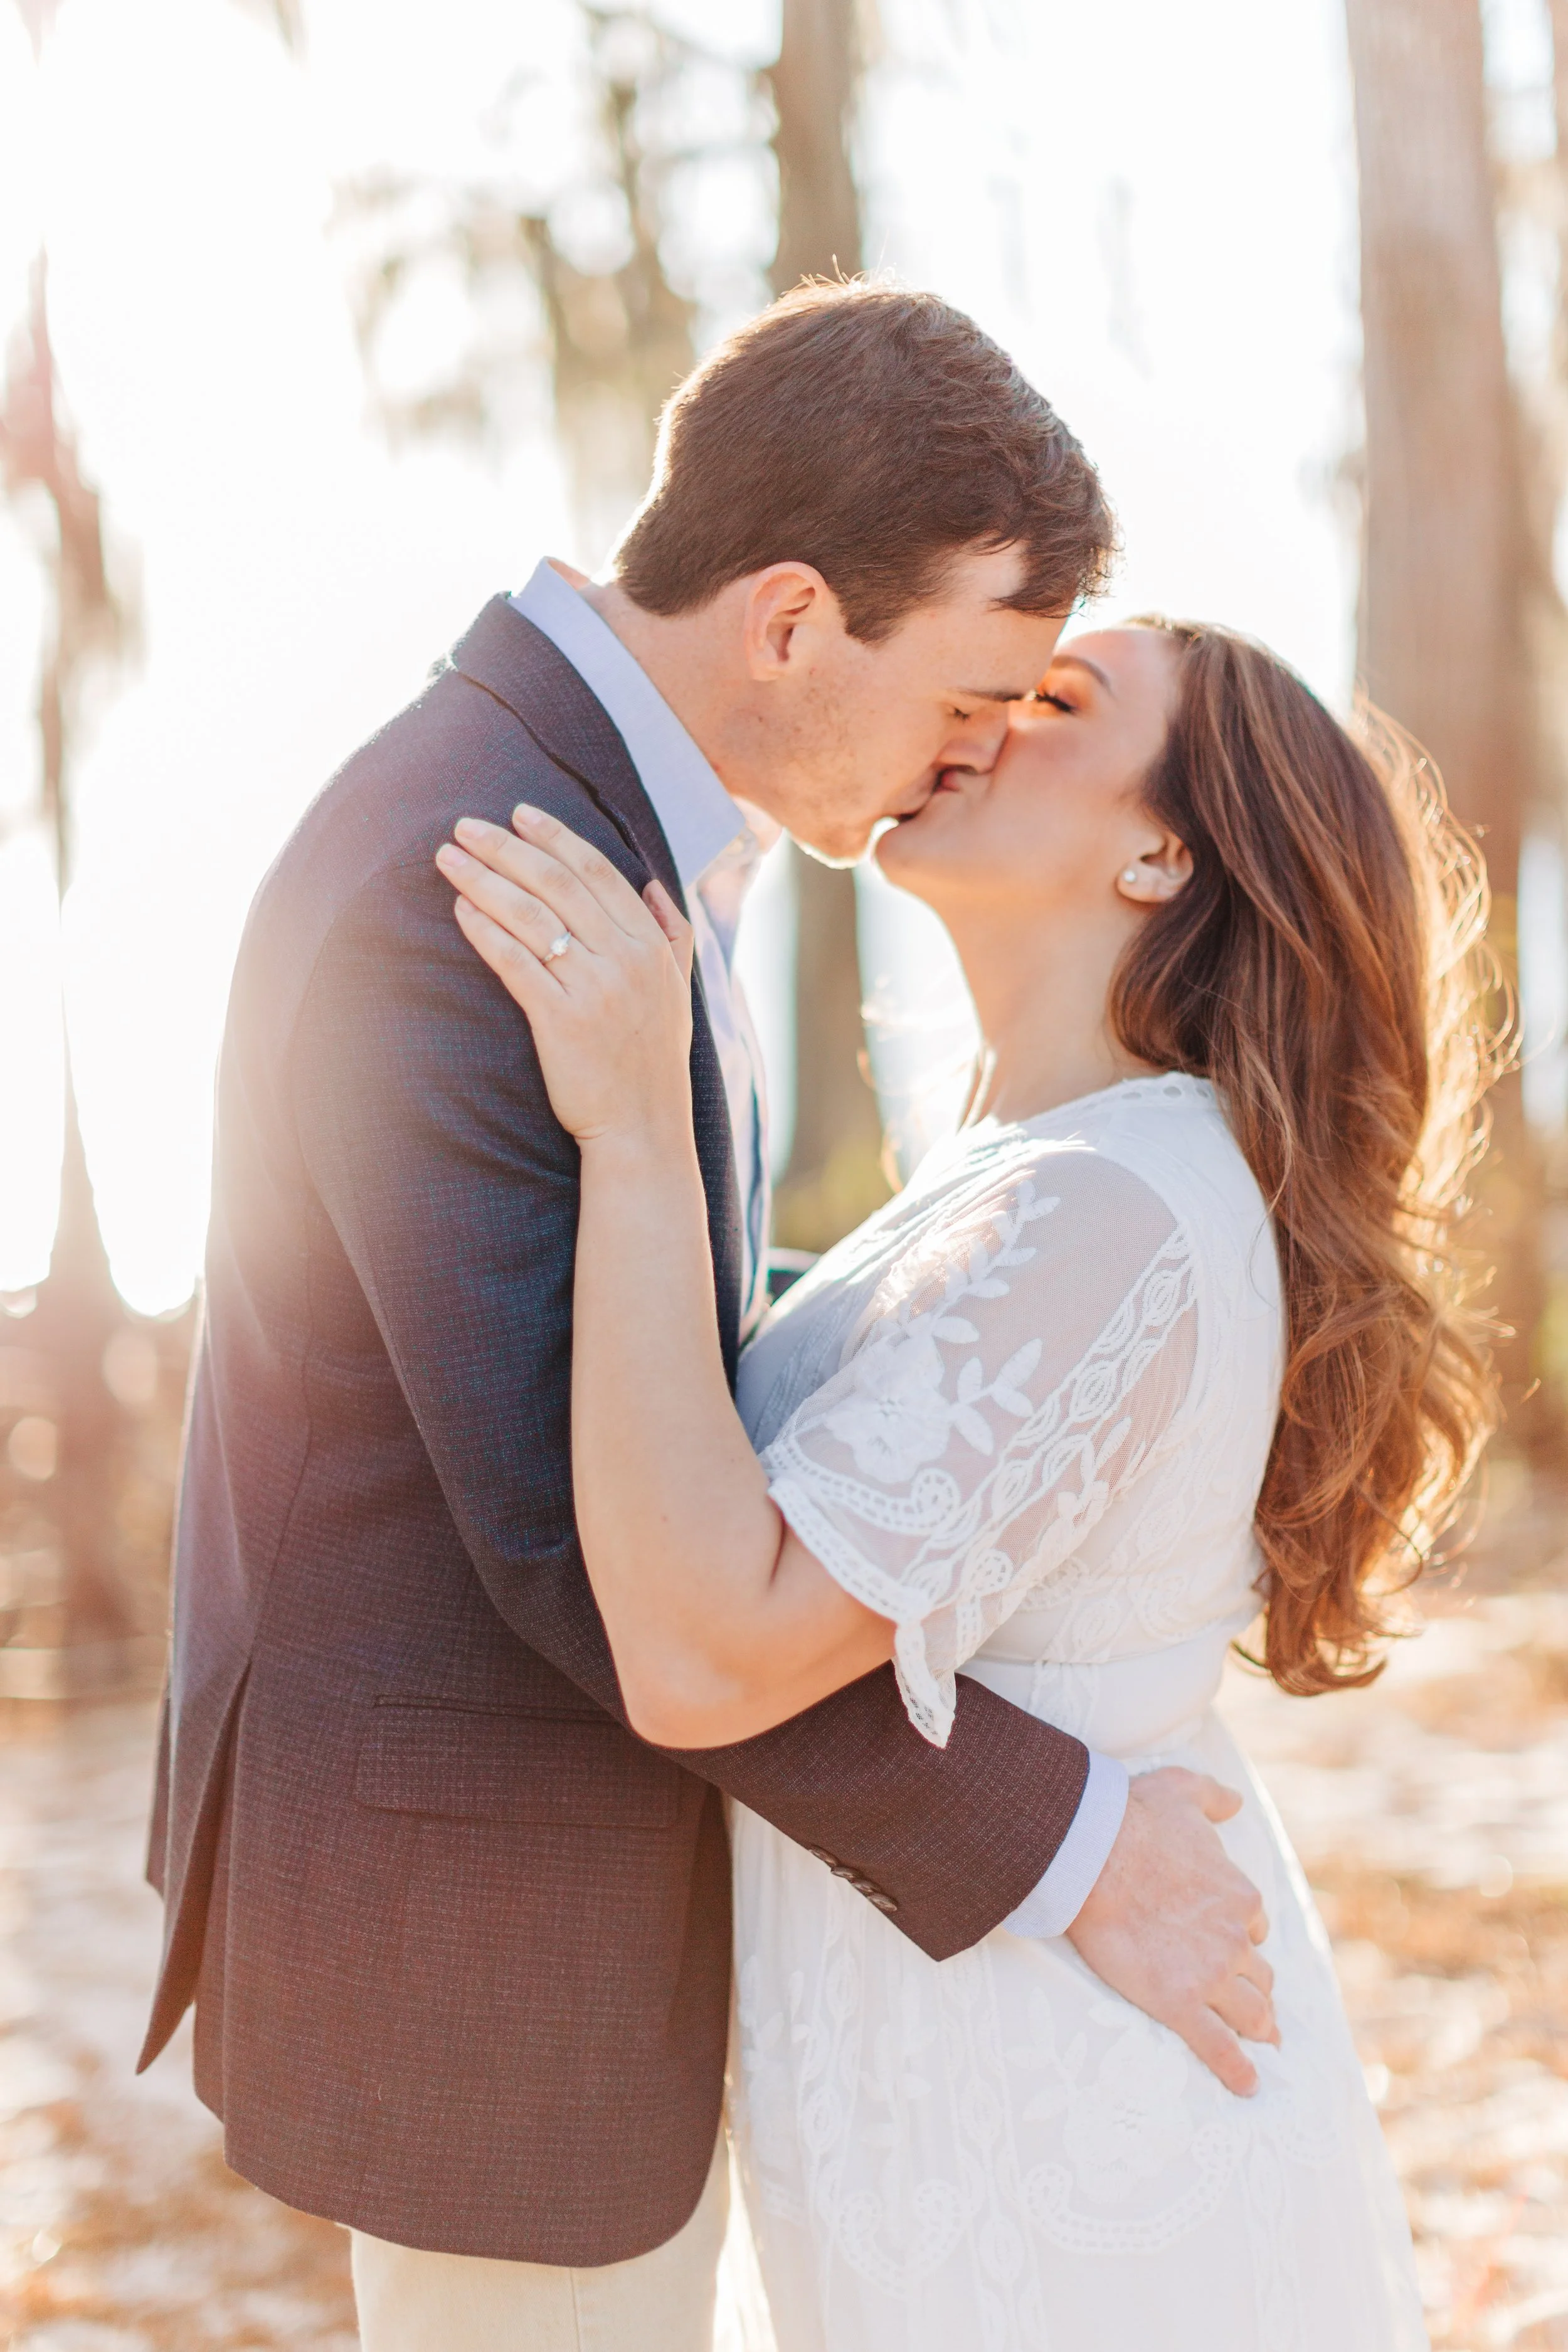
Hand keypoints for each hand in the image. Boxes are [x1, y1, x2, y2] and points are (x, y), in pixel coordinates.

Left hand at [436, 806, 694, 1146]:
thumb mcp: (678, 991)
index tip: (521, 813)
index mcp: (652, 945)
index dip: (557, 837)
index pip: (599, 872)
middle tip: (466, 825)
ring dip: (483, 879)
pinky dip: (485, 931)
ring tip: (447, 858)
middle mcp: (626, 959)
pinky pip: (515, 962)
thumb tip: (655, 884)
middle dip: (506, 848)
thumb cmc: (653, 1061)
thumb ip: (672, 933)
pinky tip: (460, 910)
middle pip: (557, 883)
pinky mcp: (560, 1020)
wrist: (643, 1128)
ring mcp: (594, 988)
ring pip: (530, 916)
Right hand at [1065, 1767, 1276, 2096]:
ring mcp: (1209, 1975)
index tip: (1231, 1943)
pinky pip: (1218, 2047)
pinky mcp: (1178, 2003)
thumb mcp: (1181, 1789)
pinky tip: (1248, 2087)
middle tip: (1255, 2003)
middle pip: (1259, 1974)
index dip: (1241, 1935)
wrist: (1093, 1852)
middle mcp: (1233, 1939)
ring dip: (1259, 2027)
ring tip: (1263, 2042)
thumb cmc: (1133, 1817)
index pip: (1252, 1926)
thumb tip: (1237, 1801)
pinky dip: (1236, 2071)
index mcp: (1238, 1895)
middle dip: (1258, 1987)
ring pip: (1251, 2012)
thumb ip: (1214, 1796)